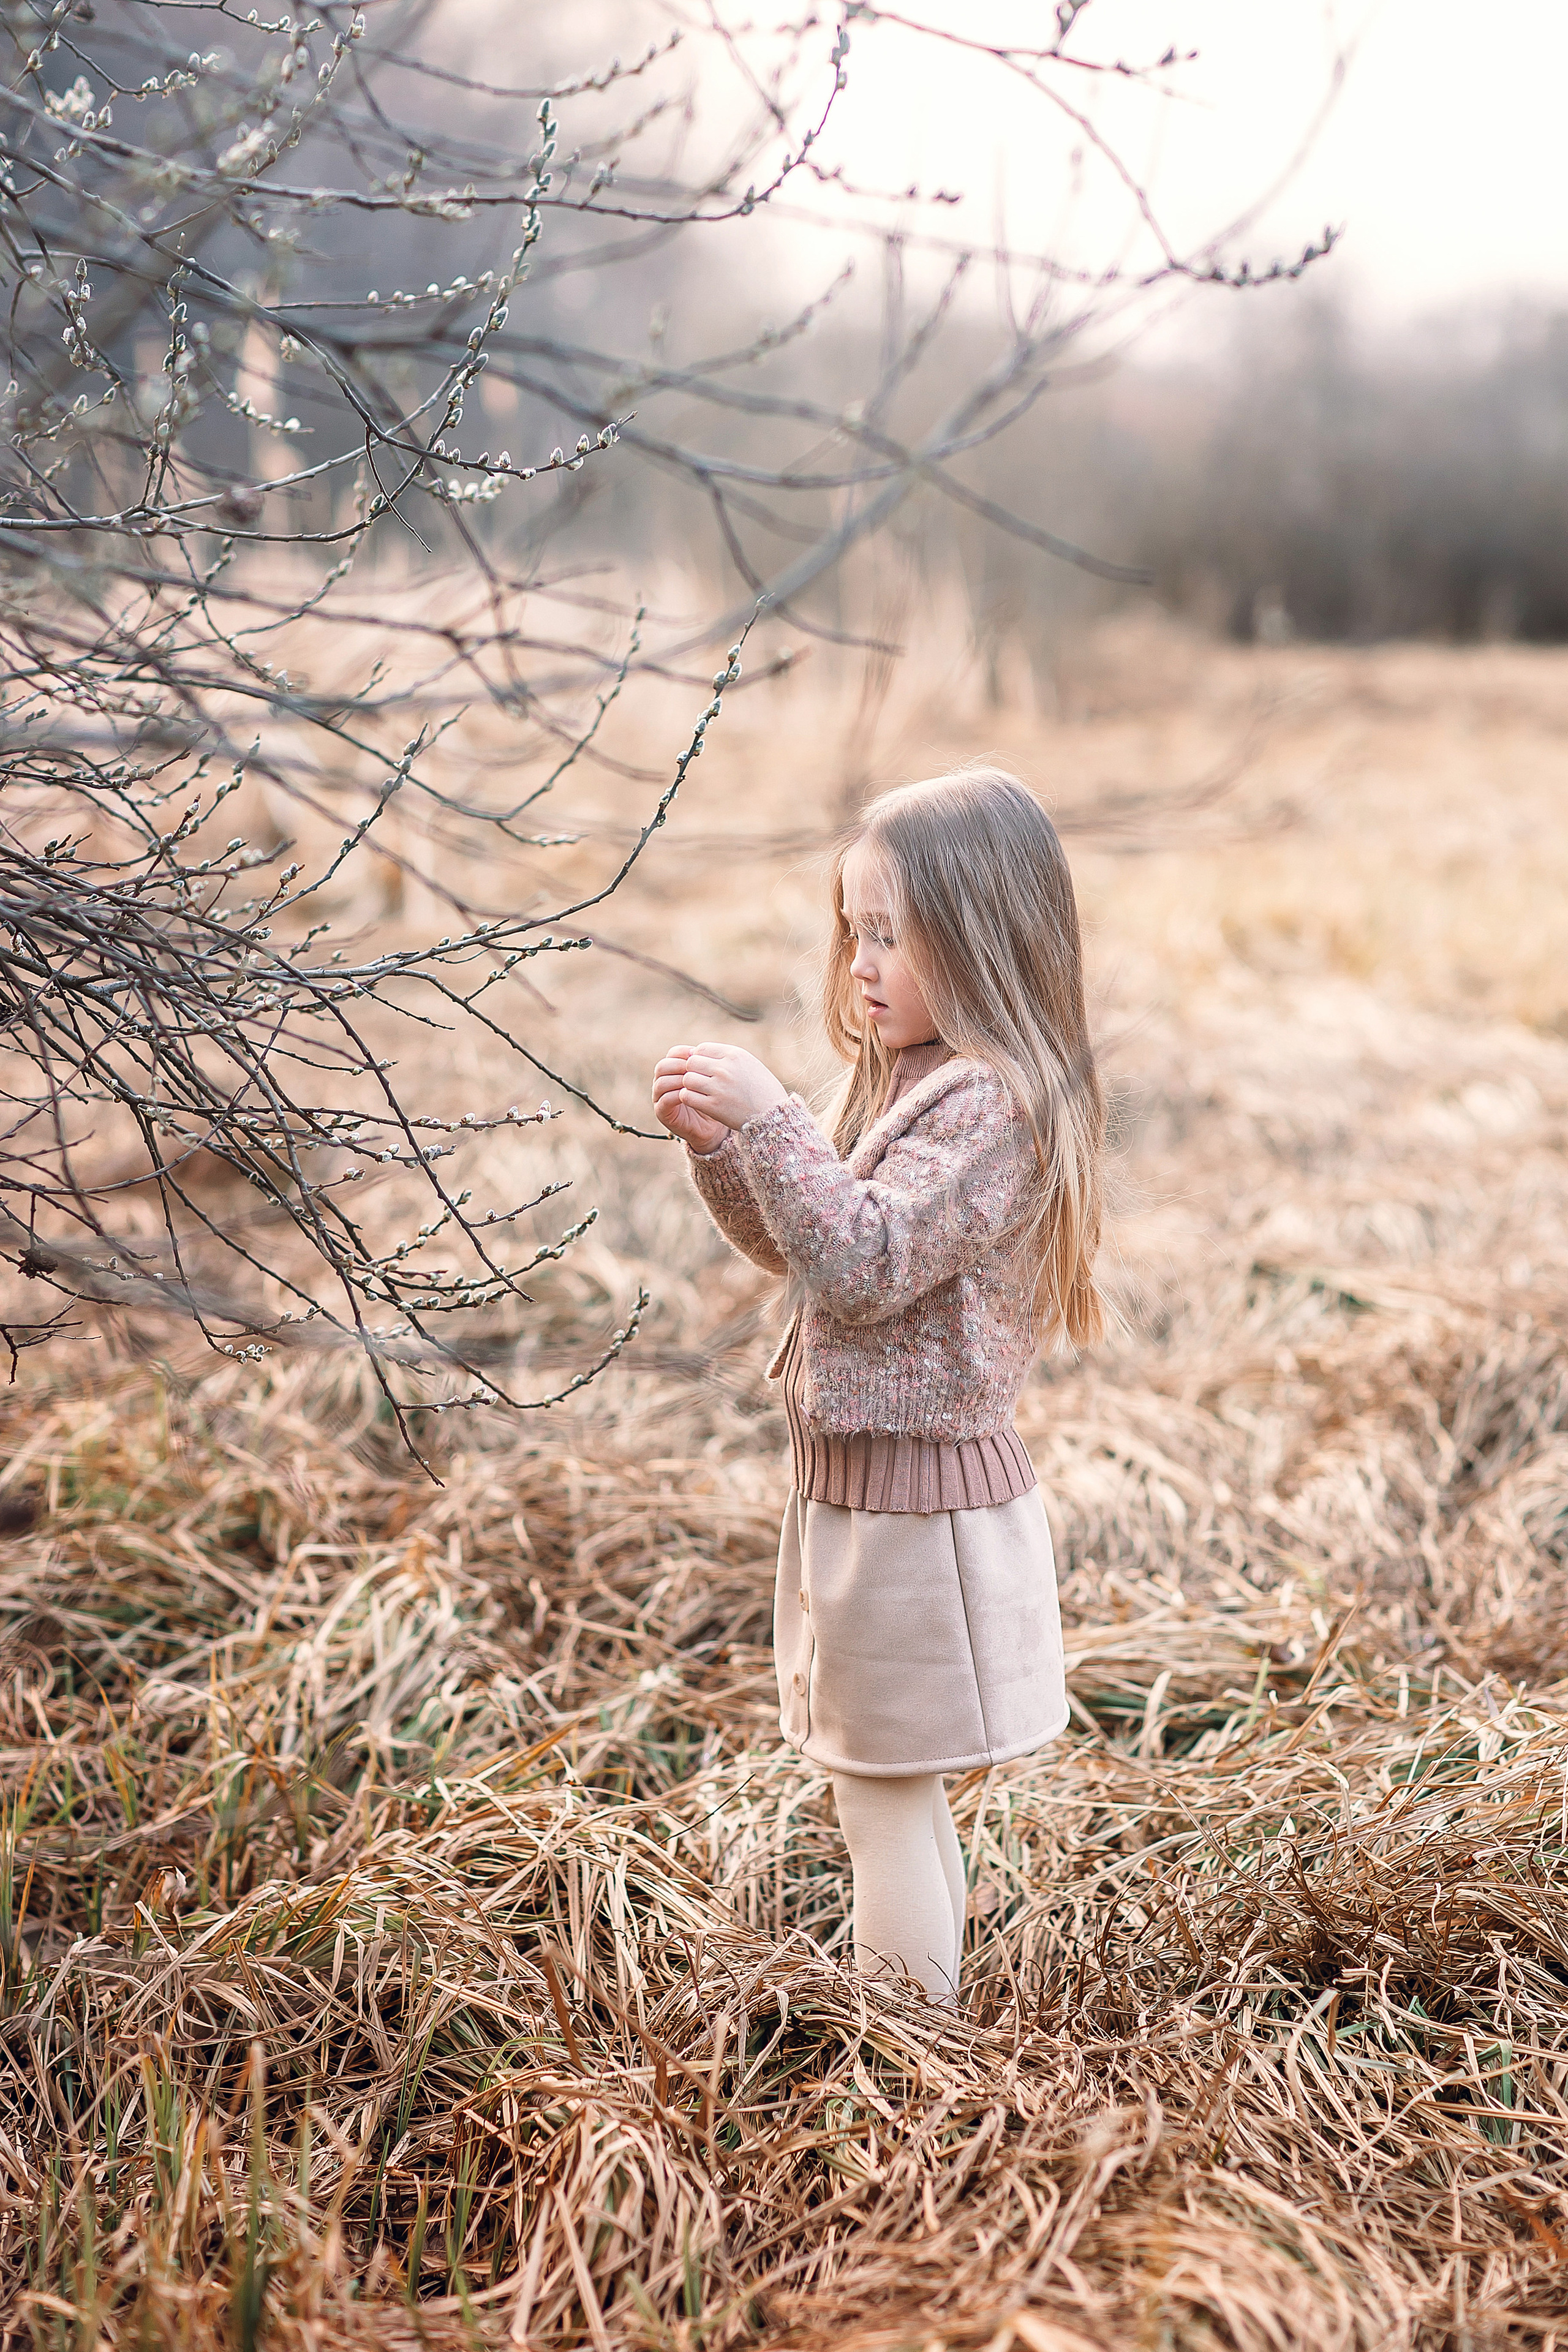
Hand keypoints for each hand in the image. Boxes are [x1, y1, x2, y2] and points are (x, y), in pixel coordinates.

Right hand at [652, 1047, 728, 1153]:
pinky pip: (664, 1100)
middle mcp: (663, 1082)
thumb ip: (705, 1065)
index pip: (672, 1055)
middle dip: (678, 1065)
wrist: (712, 1128)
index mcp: (673, 1071)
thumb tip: (707, 1049)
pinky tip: (691, 1094)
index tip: (697, 1053)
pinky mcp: (662, 1113)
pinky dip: (676, 1095)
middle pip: (662, 1066)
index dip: (683, 1052)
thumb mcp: (710, 1079)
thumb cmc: (713, 1100)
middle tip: (693, 1067)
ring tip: (693, 1081)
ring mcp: (659, 1098)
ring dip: (677, 1079)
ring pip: (661, 1082)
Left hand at [653, 1041, 788, 1143]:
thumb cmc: (760, 1088)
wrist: (772, 1114)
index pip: (701, 1048)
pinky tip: (698, 1101)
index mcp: (734, 1055)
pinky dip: (689, 1098)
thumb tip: (697, 1053)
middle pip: (691, 1063)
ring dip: (690, 1086)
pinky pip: (687, 1097)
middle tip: (701, 1081)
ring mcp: (719, 1088)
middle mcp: (725, 1069)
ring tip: (700, 1091)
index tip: (706, 1069)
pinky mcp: (714, 1106)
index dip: (700, 1058)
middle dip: (693, 1071)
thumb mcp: (748, 1063)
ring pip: (688, 1079)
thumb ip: (726, 1057)